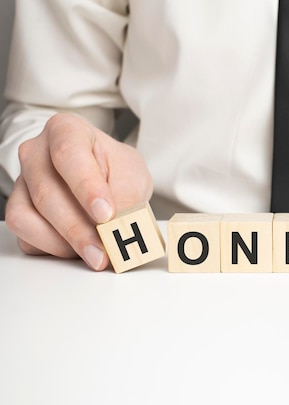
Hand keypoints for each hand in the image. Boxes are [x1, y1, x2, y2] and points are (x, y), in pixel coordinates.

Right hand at [5, 113, 151, 269]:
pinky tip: (79, 250)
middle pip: (46, 192)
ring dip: (64, 243)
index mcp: (65, 130)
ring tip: (96, 254)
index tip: (106, 214)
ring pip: (27, 217)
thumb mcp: (132, 174)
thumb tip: (118, 226)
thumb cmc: (116, 170)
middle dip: (77, 228)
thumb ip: (126, 195)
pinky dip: (53, 249)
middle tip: (104, 251)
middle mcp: (36, 152)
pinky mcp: (19, 211)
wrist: (106, 177)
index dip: (86, 187)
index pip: (68, 155)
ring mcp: (23, 182)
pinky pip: (26, 236)